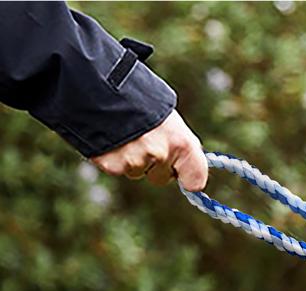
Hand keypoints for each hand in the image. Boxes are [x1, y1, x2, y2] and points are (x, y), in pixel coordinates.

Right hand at [90, 109, 208, 190]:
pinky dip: (113, 157)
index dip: (188, 178)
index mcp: (181, 142)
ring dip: (132, 158)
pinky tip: (111, 137)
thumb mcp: (168, 118)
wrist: (96, 81)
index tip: (181, 174)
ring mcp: (135, 162)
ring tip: (124, 132)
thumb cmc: (138, 98)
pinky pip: (117, 169)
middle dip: (154, 165)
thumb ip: (179, 144)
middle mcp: (160, 154)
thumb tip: (189, 168)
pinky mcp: (112, 165)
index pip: (196, 181)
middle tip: (143, 139)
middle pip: (161, 178)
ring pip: (137, 172)